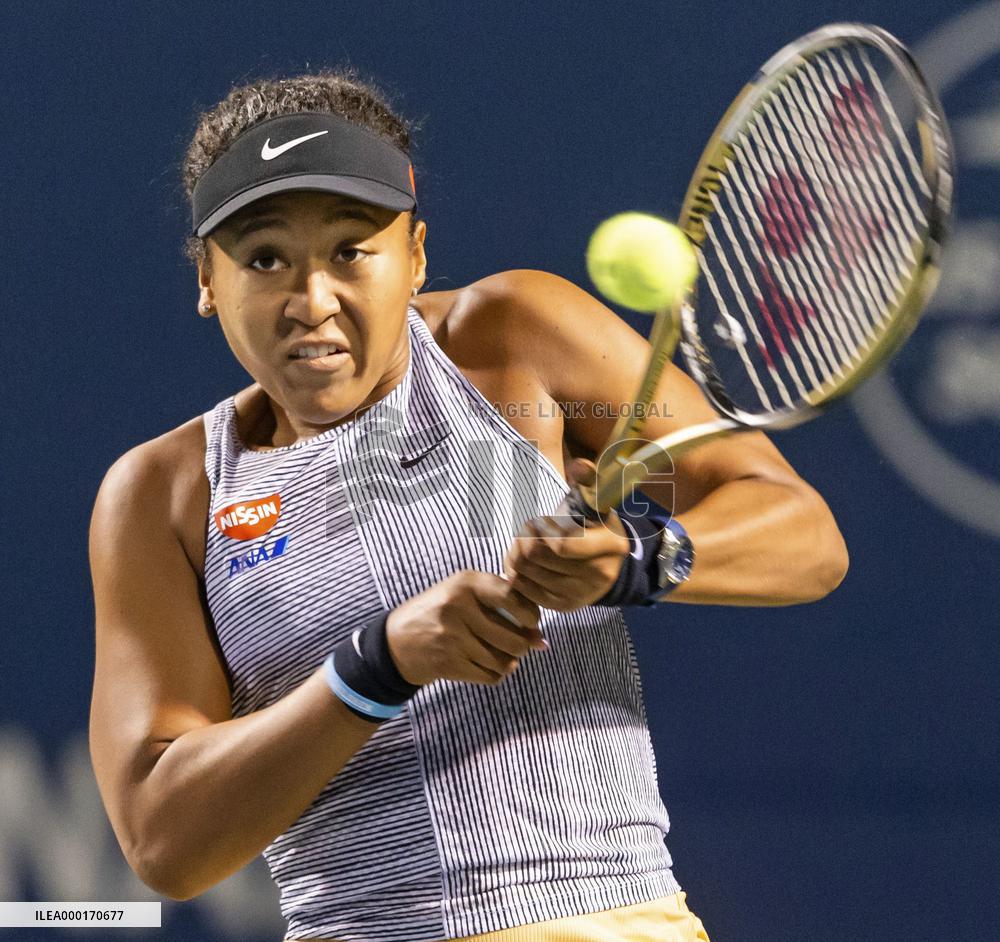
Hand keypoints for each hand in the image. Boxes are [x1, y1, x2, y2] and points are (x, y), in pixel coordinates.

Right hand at [385, 571, 546, 686]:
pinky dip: (496, 674)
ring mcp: (453, 637)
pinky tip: (487, 664)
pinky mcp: (449, 664)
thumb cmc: (439, 612)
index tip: (531, 621)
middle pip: (515, 637)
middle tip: (520, 644)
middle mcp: (458, 607)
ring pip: (505, 661)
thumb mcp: (463, 593)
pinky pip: (491, 676)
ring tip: (501, 654)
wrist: (397, 642)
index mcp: (465, 583)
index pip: (512, 597)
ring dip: (509, 662)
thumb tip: (541, 639)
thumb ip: (502, 604)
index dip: (531, 613)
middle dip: (523, 645)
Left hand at [502, 459, 630, 610]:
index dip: (540, 531)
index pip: (560, 545)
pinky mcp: (566, 607)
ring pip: (527, 574)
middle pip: (537, 558)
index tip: (538, 522)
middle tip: (524, 532)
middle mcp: (599, 575)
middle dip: (522, 541)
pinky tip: (524, 564)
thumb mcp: (596, 501)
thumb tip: (578, 465)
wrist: (610, 564)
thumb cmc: (594, 526)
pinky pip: (527, 591)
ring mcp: (582, 595)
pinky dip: (518, 575)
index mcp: (610, 545)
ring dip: (517, 557)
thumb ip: (588, 479)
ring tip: (522, 546)